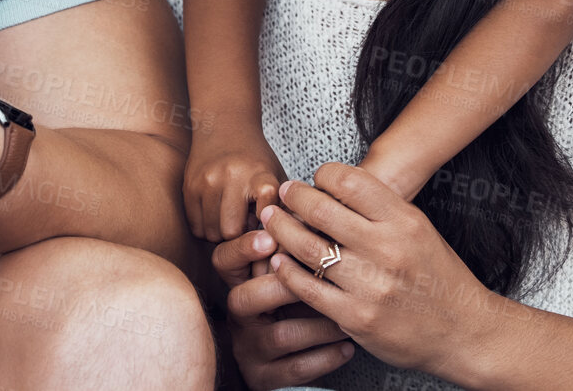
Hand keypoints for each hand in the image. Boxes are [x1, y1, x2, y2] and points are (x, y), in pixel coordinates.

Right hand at [184, 122, 283, 241]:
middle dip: (239, 237)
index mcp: (260, 175)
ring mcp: (207, 181)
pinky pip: (195, 226)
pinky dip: (205, 227)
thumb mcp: (278, 179)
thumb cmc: (256, 160)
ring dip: (221, 233)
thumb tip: (286, 248)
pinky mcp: (189, 186)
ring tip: (231, 219)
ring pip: (211, 233)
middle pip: (231, 232)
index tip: (268, 230)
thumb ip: (285, 211)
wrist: (225, 126)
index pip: (265, 216)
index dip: (267, 230)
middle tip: (246, 228)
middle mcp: (232, 176)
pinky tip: (216, 214)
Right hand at [212, 229, 356, 389]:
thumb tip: (317, 199)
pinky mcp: (265, 377)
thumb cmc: (295, 299)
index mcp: (237, 283)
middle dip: (284, 287)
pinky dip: (325, 357)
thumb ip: (293, 241)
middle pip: (245, 298)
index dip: (243, 249)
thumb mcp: (286, 270)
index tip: (270, 239)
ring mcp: (249, 349)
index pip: (223, 260)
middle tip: (322, 277)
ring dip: (318, 324)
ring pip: (280, 335)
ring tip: (348, 315)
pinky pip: (295, 369)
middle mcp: (237, 316)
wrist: (283, 357)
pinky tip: (348, 345)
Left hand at [260, 164, 502, 374]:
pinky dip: (287, 271)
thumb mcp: (419, 230)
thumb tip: (331, 189)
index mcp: (404, 221)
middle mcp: (388, 250)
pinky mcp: (357, 318)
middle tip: (282, 193)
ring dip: (281, 230)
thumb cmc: (438, 277)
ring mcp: (371, 286)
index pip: (349, 181)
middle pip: (320, 210)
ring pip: (307, 248)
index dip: (322, 175)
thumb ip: (379, 209)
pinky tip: (280, 261)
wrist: (463, 332)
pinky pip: (308, 289)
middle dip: (293, 197)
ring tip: (272, 220)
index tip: (314, 179)